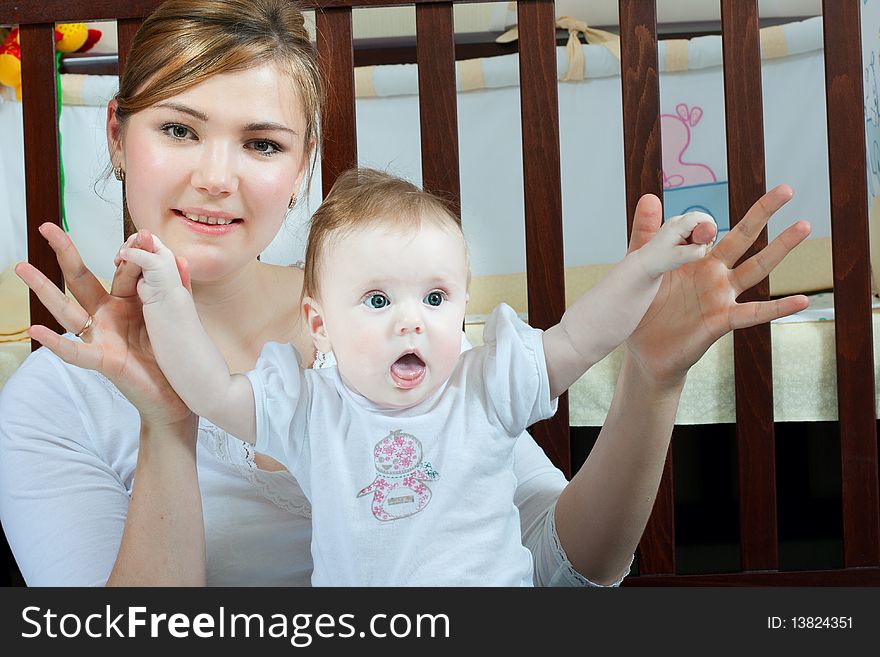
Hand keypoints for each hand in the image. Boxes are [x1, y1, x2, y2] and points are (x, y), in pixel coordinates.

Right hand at [16, 224, 193, 425]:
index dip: (130, 253)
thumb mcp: (175, 314)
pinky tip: (36, 330)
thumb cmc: (171, 353)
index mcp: (126, 302)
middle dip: (66, 253)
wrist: (178, 393)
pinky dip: (56, 343)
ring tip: (21, 267)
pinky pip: (76, 351)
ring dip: (44, 289)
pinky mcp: (104, 361)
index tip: (142, 234)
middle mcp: (108, 316)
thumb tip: (178, 255)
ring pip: (68, 310)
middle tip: (47, 227)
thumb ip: (174, 286)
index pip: (122, 270)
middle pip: (82, 280)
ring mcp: (102, 337)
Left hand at [625, 185, 810, 384]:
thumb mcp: (641, 266)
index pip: (707, 230)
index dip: (702, 225)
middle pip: (742, 238)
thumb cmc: (644, 308)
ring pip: (756, 268)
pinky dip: (777, 309)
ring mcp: (720, 296)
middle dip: (763, 213)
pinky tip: (800, 301)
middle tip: (787, 189)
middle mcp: (713, 274)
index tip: (698, 227)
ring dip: (780, 248)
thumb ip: (646, 234)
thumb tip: (650, 197)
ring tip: (805, 226)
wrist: (641, 351)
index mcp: (693, 258)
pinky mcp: (720, 322)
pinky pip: (753, 314)